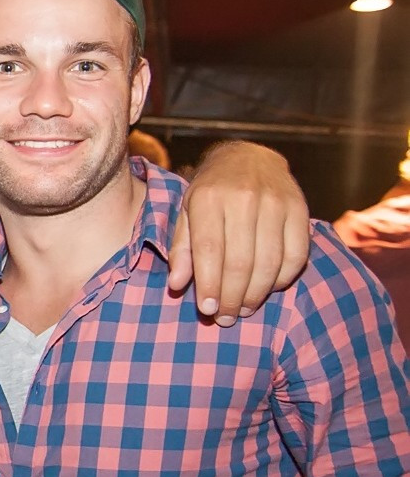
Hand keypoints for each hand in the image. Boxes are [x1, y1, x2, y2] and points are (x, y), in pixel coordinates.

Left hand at [167, 141, 309, 325]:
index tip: (207, 310)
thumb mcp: (186, 213)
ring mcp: (276, 203)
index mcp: (209, 198)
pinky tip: (269, 288)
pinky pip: (296, 255)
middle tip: (225, 318)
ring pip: (269, 262)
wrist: (248, 158)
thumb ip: (181, 249)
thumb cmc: (210, 193)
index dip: (209, 285)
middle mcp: (243, 198)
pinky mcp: (300, 209)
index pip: (210, 250)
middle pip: (240, 262)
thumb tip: (177, 285)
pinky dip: (283, 279)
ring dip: (256, 294)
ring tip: (243, 309)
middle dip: (232, 297)